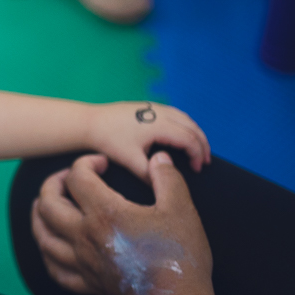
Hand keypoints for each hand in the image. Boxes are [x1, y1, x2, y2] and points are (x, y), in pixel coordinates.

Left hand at [31, 152, 213, 294]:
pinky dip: (49, 256)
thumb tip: (158, 157)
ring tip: (45, 207)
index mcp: (104, 213)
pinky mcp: (89, 285)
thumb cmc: (181, 256)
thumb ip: (167, 177)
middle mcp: (85, 236)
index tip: (102, 163)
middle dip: (52, 184)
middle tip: (66, 178)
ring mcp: (83, 262)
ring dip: (39, 217)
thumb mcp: (181, 208)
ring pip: (43, 237)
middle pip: (47, 204)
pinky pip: (56, 271)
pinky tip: (53, 248)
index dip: (86, 162)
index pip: (77, 177)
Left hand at [87, 101, 209, 174]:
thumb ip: (149, 175)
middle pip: (192, 127)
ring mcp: (154, 106)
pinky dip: (184, 125)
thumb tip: (164, 189)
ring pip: (184, 118)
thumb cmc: (108, 141)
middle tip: (205, 162)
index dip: (198, 154)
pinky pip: (174, 113)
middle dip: (202, 144)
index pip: (189, 139)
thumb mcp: (130, 161)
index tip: (198, 169)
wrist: (89, 123)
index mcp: (159, 124)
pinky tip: (181, 137)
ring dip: (194, 133)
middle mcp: (159, 112)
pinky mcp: (147, 105)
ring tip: (198, 150)